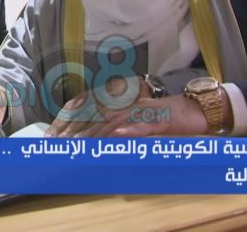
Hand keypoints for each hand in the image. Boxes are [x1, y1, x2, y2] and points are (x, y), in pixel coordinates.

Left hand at [46, 77, 208, 136]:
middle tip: (56, 145)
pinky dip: (130, 128)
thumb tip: (91, 138)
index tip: (50, 137)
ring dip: (94, 133)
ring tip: (77, 145)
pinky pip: (142, 123)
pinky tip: (118, 134)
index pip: (87, 107)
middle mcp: (127, 101)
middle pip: (94, 113)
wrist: (196, 109)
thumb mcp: (134, 122)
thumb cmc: (164, 117)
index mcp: (118, 101)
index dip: (66, 121)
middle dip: (73, 131)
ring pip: (115, 118)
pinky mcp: (160, 116)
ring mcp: (142, 108)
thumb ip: (114, 127)